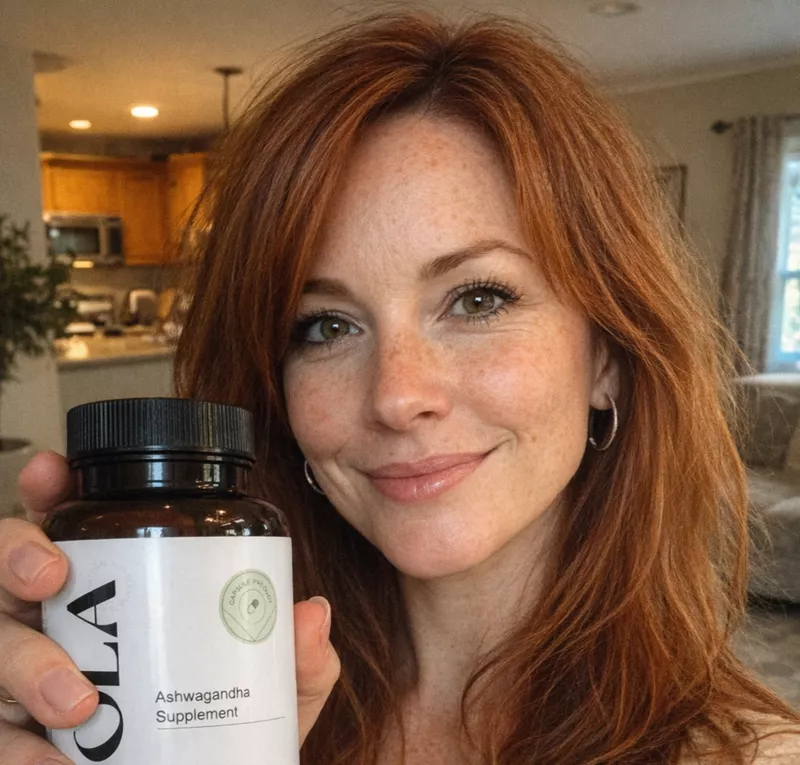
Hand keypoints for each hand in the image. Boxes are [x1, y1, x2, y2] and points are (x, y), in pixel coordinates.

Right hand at [0, 452, 339, 764]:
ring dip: (26, 665)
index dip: (50, 492)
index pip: (72, 528)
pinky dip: (16, 753)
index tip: (51, 471)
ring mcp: (27, 682)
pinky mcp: (16, 740)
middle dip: (17, 555)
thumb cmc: (226, 734)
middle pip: (11, 572)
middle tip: (52, 575)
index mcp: (116, 592)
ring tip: (76, 703)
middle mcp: (59, 626)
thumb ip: (297, 660)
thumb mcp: (271, 695)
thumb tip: (311, 614)